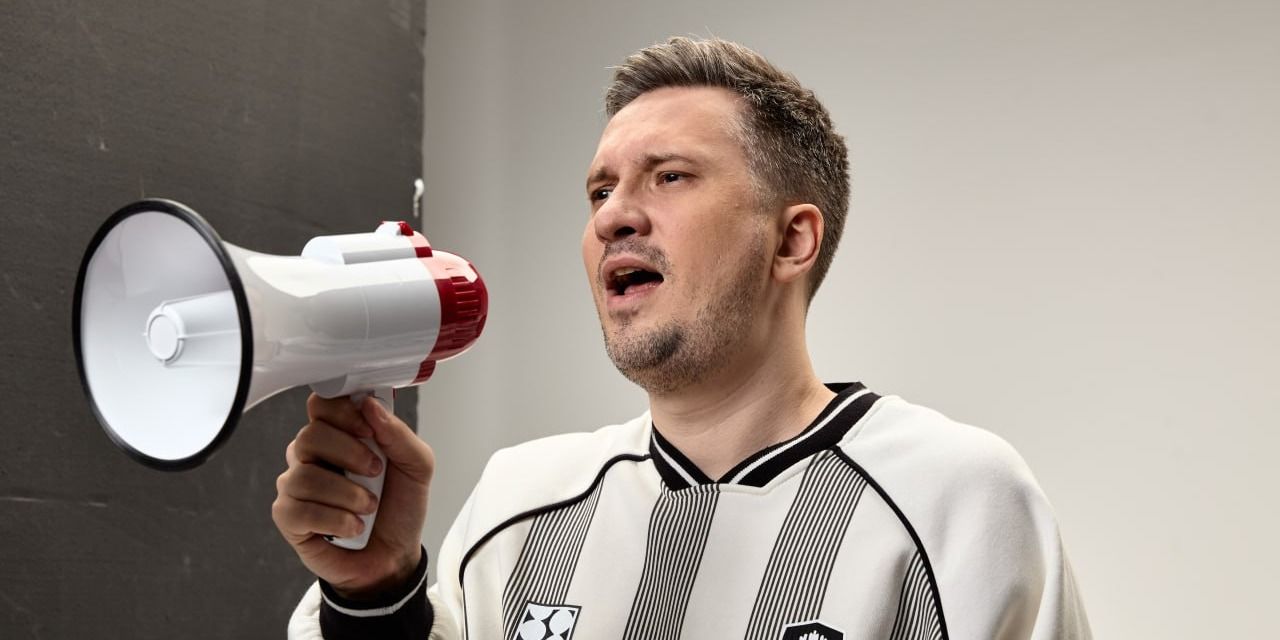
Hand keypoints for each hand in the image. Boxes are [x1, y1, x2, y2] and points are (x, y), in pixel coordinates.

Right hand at [272, 393, 434, 598]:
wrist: (395, 556)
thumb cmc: (400, 508)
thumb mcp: (417, 467)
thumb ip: (397, 433)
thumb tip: (369, 405)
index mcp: (340, 435)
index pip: (322, 404)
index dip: (342, 412)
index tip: (369, 431)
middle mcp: (312, 455)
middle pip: (310, 435)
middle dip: (349, 454)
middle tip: (375, 472)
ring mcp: (296, 485)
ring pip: (304, 476)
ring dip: (347, 494)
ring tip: (368, 508)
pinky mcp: (289, 517)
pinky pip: (298, 510)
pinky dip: (335, 520)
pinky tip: (352, 528)